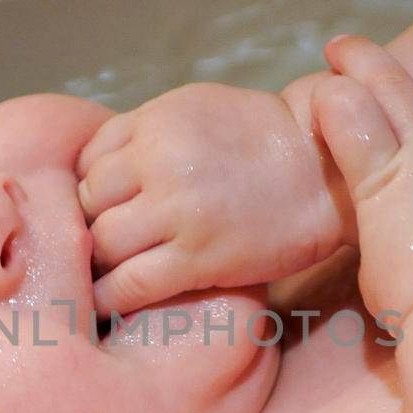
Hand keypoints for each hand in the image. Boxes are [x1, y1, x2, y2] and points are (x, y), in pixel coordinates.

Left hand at [77, 82, 342, 316]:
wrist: (326, 171)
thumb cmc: (262, 140)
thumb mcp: (196, 109)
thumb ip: (143, 132)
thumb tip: (92, 170)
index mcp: (156, 122)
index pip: (86, 161)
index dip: (88, 190)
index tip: (99, 210)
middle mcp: (160, 162)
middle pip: (86, 204)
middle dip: (89, 225)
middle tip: (100, 247)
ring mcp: (177, 211)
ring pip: (101, 244)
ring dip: (99, 263)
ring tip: (109, 273)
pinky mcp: (197, 257)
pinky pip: (129, 285)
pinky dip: (109, 298)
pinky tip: (108, 304)